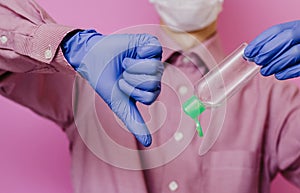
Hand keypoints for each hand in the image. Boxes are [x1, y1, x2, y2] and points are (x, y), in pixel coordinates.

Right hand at [61, 30, 163, 146]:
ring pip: (155, 68)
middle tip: (123, 74)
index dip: (132, 92)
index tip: (121, 86)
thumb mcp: (119, 104)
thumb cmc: (104, 80)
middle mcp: (153, 76)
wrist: (91, 57)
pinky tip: (134, 52)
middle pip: (153, 83)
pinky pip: (155, 49)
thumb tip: (148, 144)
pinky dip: (140, 52)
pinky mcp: (150, 45)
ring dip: (134, 67)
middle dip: (132, 79)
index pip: (150, 97)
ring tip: (125, 64)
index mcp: (148, 90)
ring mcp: (153, 60)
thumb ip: (134, 123)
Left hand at [244, 20, 299, 79]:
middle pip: (287, 38)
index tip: (248, 52)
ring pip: (295, 52)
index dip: (260, 41)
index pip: (277, 30)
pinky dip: (288, 71)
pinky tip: (278, 75)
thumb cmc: (296, 46)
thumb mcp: (287, 41)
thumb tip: (250, 55)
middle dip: (268, 51)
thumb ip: (272, 45)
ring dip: (276, 63)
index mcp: (297, 26)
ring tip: (264, 71)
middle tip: (257, 61)